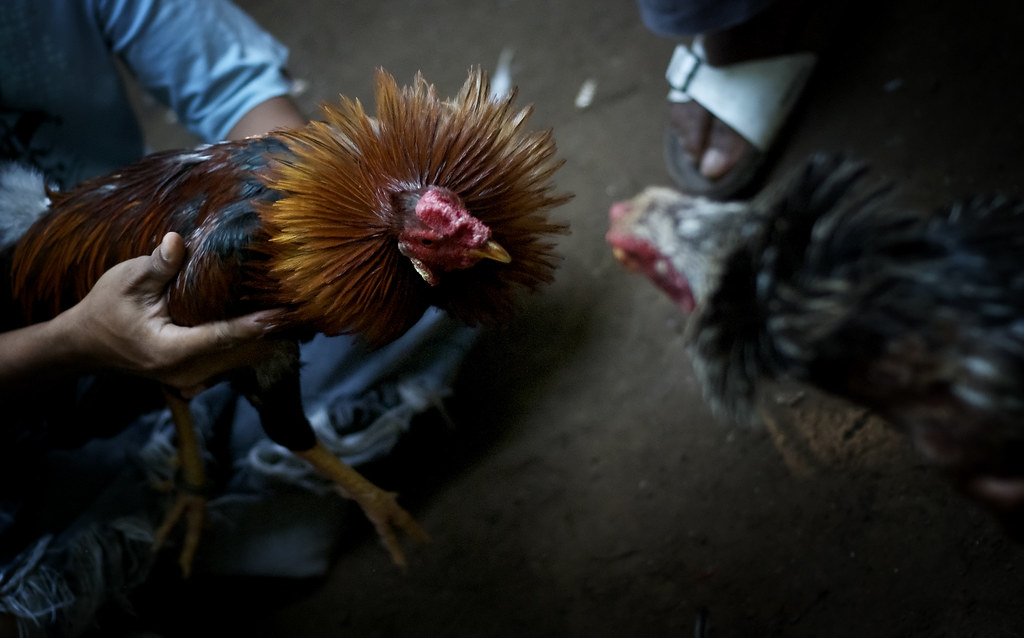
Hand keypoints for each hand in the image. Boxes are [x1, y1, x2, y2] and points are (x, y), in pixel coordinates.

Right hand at [57, 232, 281, 395]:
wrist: (84, 345)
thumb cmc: (105, 310)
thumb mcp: (126, 282)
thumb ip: (157, 266)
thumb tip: (177, 240)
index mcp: (172, 350)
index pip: (224, 337)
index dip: (256, 324)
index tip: (284, 312)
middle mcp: (187, 371)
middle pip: (240, 352)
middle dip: (270, 330)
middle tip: (302, 306)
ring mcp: (192, 378)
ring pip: (239, 360)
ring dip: (265, 338)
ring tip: (294, 313)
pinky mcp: (195, 375)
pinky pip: (230, 361)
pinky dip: (250, 343)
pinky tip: (269, 324)